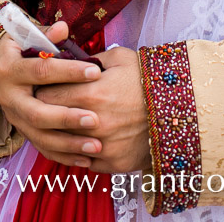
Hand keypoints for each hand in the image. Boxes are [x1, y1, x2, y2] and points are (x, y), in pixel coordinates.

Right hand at [0, 21, 103, 167]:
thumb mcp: (26, 35)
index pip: (42, 71)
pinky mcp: (21, 132)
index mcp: (10, 69)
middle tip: (95, 119)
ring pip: (40, 136)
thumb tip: (63, 27)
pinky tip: (87, 160)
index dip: (69, 72)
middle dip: (67, 118)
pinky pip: (42, 148)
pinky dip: (64, 156)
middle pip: (37, 112)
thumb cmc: (19, 47)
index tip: (96, 72)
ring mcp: (14, 118)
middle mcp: (8, 97)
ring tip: (96, 146)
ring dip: (69, 143)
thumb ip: (46, 34)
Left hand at [36, 42, 150, 174]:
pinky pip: (84, 160)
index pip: (47, 95)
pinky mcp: (112, 163)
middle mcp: (93, 123)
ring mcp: (102, 147)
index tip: (44, 86)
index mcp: (92, 93)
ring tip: (64, 121)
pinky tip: (84, 138)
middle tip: (48, 103)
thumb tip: (67, 60)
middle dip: (48, 110)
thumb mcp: (119, 58)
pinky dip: (81, 151)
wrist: (180, 108)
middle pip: (52, 121)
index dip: (43, 89)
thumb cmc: (147, 79)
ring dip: (61, 133)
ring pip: (64, 144)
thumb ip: (89, 60)